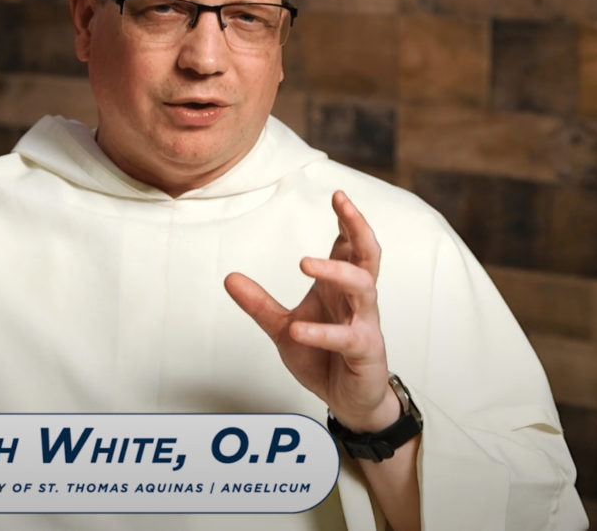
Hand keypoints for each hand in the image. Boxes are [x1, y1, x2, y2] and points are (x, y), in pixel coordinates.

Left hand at [225, 190, 397, 432]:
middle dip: (358, 226)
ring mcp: (364, 325)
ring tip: (305, 263)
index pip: (349, 246)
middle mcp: (357, 301)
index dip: (347, 220)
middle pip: (367, 254)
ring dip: (336, 271)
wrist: (349, 401)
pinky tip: (298, 330)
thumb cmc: (324, 359)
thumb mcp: (283, 328)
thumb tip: (229, 277)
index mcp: (339, 290)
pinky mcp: (364, 352)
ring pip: (363, 287)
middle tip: (343, 203)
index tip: (337, 195)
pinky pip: (347, 337)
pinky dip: (321, 332)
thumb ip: (260, 304)